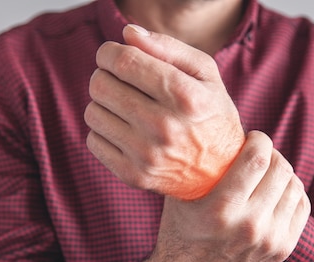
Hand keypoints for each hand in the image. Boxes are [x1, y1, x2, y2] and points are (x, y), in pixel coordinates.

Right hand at [84, 131, 310, 261]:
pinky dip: (292, 192)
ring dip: (282, 171)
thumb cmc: (180, 234)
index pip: (257, 158)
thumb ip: (199, 169)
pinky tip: (276, 190)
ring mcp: (270, 240)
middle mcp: (250, 225)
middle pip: (280, 169)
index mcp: (221, 209)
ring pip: (294, 186)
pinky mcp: (283, 250)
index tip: (251, 137)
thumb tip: (219, 132)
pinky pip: (301, 206)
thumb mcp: (180, 199)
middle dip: (271, 153)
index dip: (260, 139)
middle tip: (259, 153)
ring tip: (267, 171)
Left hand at [85, 24, 244, 199]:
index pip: (124, 62)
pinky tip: (125, 130)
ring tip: (125, 106)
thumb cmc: (211, 116)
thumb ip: (169, 48)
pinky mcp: (133, 175)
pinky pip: (93, 141)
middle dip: (104, 75)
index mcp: (185, 96)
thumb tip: (128, 33)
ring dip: (103, 104)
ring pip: (92, 112)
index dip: (109, 52)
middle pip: (101, 85)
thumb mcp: (206, 75)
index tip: (111, 54)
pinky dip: (104, 131)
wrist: (221, 173)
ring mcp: (147, 155)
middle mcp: (165, 127)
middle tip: (120, 80)